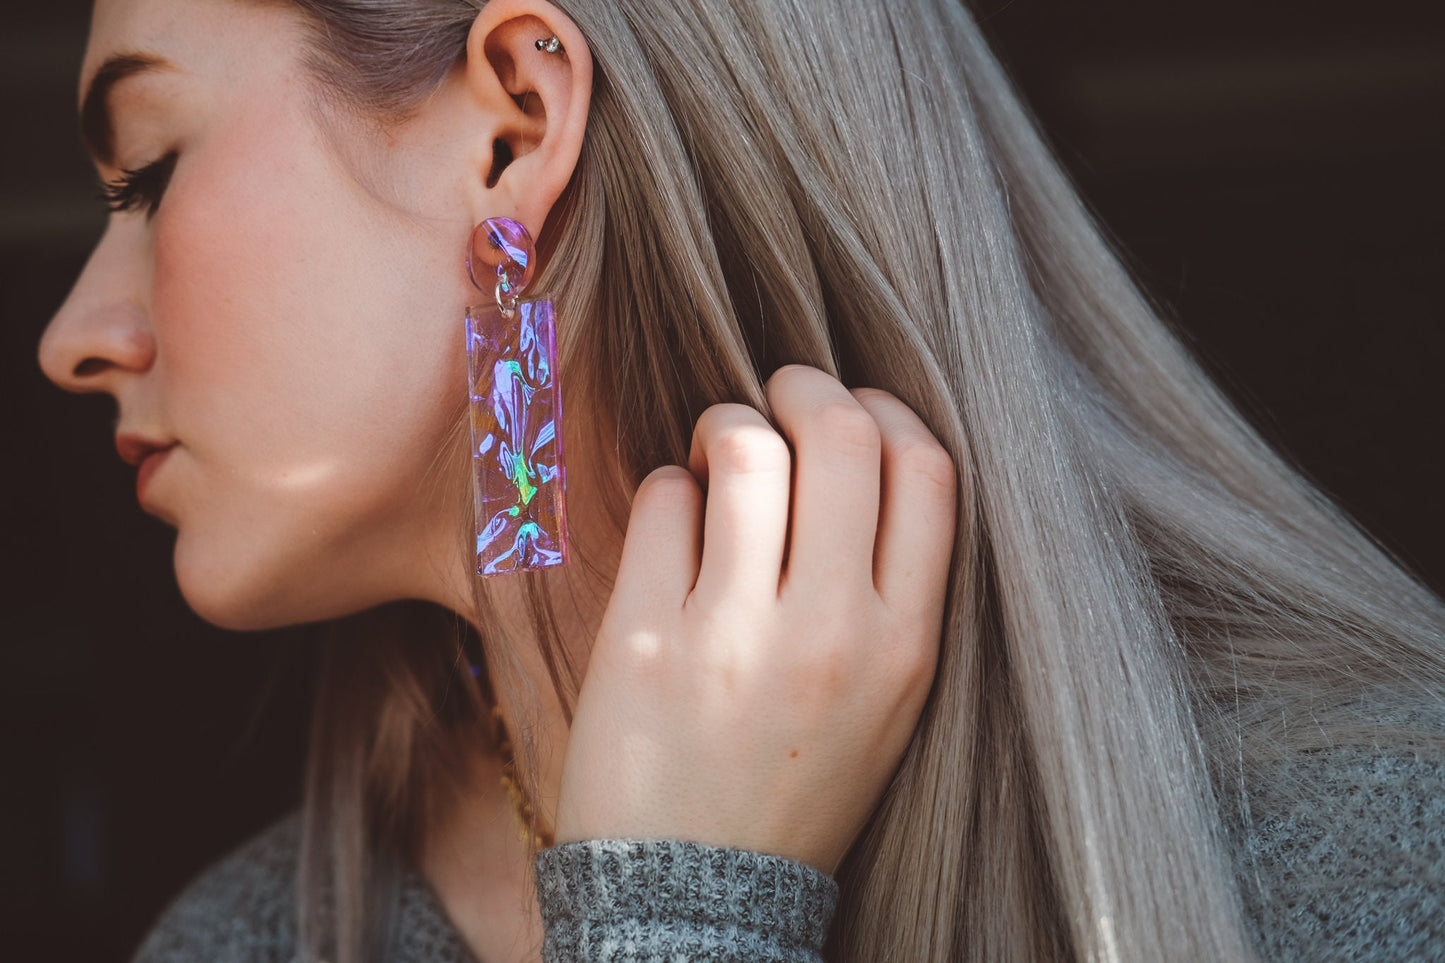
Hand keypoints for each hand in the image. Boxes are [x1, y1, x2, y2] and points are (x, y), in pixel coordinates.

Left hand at [552, 364, 958, 874]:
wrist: (698, 897)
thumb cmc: (795, 782)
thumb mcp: (886, 701)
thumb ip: (890, 590)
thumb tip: (861, 451)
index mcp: (905, 646)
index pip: (929, 471)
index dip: (889, 411)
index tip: (853, 411)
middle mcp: (832, 633)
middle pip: (842, 433)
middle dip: (804, 386)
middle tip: (776, 396)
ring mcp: (736, 636)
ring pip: (747, 448)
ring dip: (727, 425)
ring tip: (715, 458)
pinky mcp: (647, 639)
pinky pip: (664, 498)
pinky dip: (669, 487)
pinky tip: (673, 526)